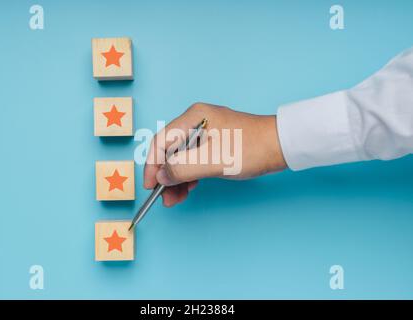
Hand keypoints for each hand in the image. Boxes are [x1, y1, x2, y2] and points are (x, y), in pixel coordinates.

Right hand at [143, 102, 286, 206]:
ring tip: (175, 199)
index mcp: (193, 117)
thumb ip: (182, 168)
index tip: (150, 186)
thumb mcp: (212, 160)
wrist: (281, 146)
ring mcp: (206, 132)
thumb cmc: (251, 148)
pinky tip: (189, 188)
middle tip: (164, 197)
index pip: (161, 141)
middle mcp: (196, 121)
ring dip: (176, 178)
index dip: (152, 165)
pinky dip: (189, 174)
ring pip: (182, 156)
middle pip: (170, 149)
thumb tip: (161, 176)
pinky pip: (194, 159)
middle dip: (165, 175)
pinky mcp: (215, 143)